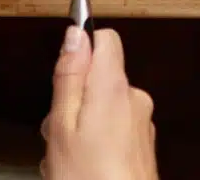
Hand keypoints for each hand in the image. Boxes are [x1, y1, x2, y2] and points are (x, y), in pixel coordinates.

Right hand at [42, 28, 158, 179]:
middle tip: (56, 136)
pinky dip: (94, 145)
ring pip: (102, 108)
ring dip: (80, 128)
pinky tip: (81, 170)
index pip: (105, 39)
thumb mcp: (63, 126)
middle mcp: (135, 100)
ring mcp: (142, 125)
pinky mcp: (142, 149)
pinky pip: (113, 131)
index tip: (62, 76)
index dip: (80, 49)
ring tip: (66, 161)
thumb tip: (75, 33)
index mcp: (114, 87)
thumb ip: (69, 77)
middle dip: (72, 100)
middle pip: (99, 78)